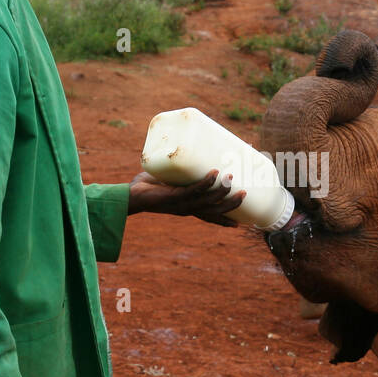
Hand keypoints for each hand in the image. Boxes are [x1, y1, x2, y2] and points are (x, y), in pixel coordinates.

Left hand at [128, 169, 244, 226]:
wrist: (132, 195)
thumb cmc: (150, 187)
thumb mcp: (171, 181)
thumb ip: (182, 172)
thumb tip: (192, 153)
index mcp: (189, 208)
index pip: (211, 217)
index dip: (226, 220)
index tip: (242, 223)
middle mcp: (188, 208)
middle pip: (215, 210)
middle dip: (231, 204)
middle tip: (245, 193)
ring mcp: (182, 203)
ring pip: (207, 200)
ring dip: (221, 191)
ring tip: (232, 177)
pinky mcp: (174, 195)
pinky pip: (193, 189)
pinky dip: (205, 182)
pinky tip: (214, 174)